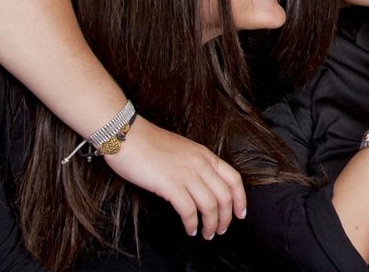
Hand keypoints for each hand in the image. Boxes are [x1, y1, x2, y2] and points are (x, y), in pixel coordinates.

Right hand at [104, 116, 245, 239]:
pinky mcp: (170, 185)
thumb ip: (195, 164)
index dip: (241, 199)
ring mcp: (186, 174)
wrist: (127, 136)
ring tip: (207, 234)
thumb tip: (201, 185)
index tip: (240, 213)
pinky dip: (192, 224)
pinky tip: (189, 229)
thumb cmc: (149, 144)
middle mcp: (200, 164)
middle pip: (225, 196)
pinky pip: (189, 210)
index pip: (234, 179)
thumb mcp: (183, 150)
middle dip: (226, 217)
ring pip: (210, 206)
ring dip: (211, 224)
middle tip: (221, 230)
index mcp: (205, 155)